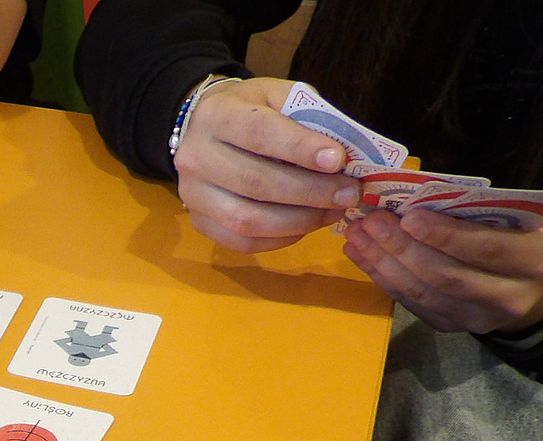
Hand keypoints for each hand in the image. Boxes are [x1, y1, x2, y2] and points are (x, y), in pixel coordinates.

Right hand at [172, 77, 359, 251]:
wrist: (201, 130)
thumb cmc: (250, 110)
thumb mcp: (277, 96)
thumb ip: (306, 118)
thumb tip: (343, 156)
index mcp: (216, 115)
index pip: (259, 133)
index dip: (300, 148)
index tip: (338, 159)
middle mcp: (195, 157)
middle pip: (255, 181)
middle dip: (309, 191)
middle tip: (349, 194)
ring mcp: (193, 195)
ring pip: (247, 220)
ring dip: (299, 220)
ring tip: (334, 212)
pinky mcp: (199, 223)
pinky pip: (243, 242)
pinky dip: (281, 238)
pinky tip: (306, 225)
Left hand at [342, 207, 542, 333]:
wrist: (536, 285)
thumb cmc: (523, 234)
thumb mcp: (518, 215)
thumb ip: (477, 209)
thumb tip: (416, 192)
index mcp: (535, 259)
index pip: (486, 249)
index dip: (445, 235)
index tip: (409, 216)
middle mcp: (509, 297)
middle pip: (447, 275)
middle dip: (403, 247)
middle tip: (371, 220)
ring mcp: (477, 318)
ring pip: (423, 292)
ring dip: (384, 262)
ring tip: (357, 235)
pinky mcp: (450, 326)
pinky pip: (411, 302)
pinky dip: (383, 277)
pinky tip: (361, 254)